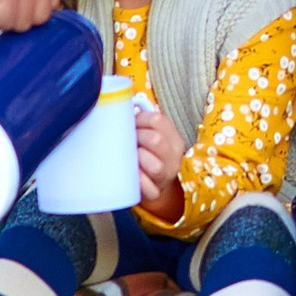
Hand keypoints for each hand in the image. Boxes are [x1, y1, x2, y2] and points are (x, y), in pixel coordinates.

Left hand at [134, 98, 185, 221]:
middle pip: (156, 140)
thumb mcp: (149, 134)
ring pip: (155, 166)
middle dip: (136, 138)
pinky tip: (131, 176)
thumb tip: (121, 102)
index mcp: (173, 138)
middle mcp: (174, 156)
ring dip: (137, 159)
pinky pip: (149, 190)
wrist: (154, 183)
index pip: (158, 120)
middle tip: (127, 142)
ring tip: (128, 158)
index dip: (138, 119)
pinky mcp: (156, 192)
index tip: (130, 124)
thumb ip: (140, 119)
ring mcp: (166, 175)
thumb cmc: (147, 152)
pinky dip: (139, 182)